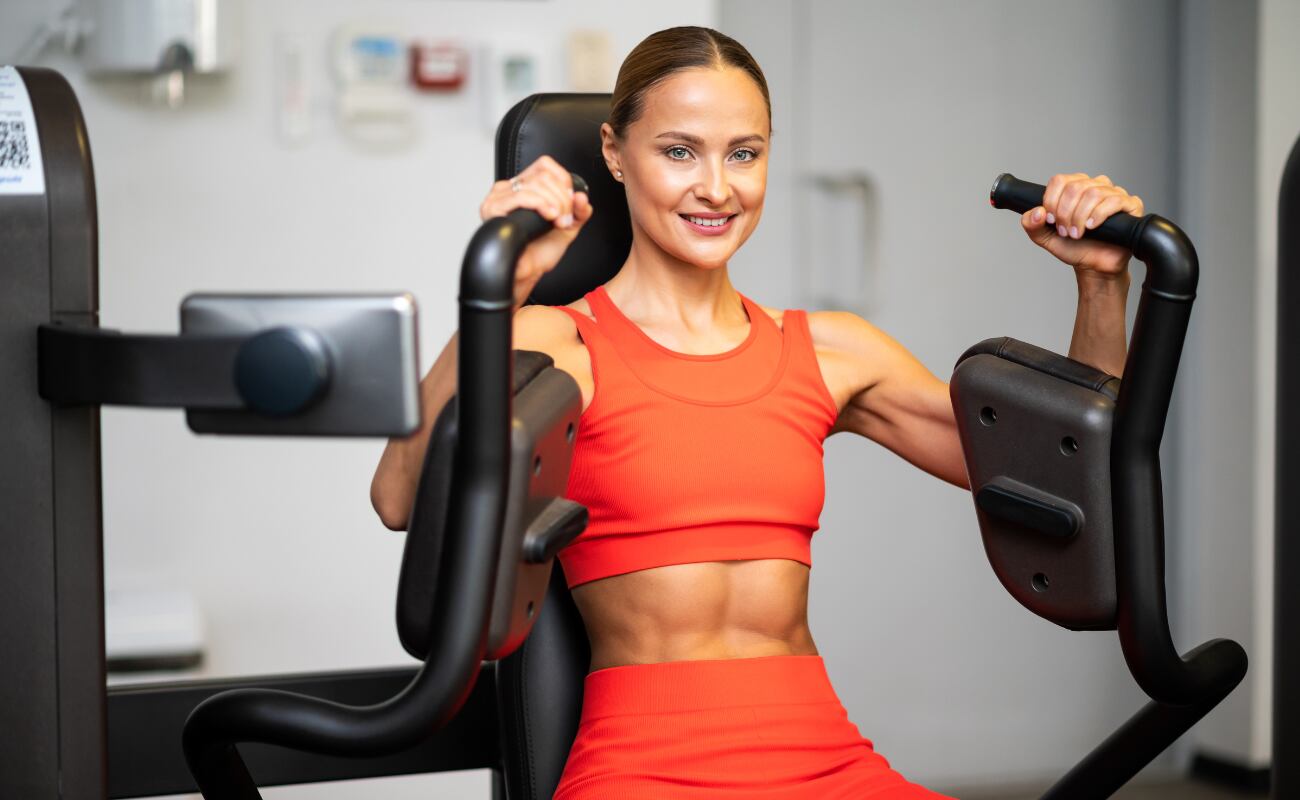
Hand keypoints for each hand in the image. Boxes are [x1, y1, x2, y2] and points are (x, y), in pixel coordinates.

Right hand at [480, 155, 593, 310]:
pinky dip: (541, 204)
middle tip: (565, 218)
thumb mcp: (567, 226)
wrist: (527, 272)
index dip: (563, 180)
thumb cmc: (540, 251)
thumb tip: (582, 196)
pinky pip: (521, 195)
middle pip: (543, 175)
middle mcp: (509, 189)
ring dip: (555, 203)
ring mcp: (498, 197)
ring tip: (558, 222)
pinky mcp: (492, 208)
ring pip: (535, 184)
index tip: (571, 203)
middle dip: (563, 197)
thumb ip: (578, 210)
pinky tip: (549, 217)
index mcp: (524, 187)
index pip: (545, 165)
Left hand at [1020, 173, 1143, 287]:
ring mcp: (1114, 193)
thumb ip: (1032, 224)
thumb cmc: (1074, 247)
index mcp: (1075, 186)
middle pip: (1075, 187)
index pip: (1060, 180)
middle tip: (1065, 231)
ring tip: (1077, 234)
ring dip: (1080, 217)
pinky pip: (1114, 200)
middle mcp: (1095, 185)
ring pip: (1093, 193)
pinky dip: (1099, 215)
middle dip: (1065, 213)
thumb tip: (1037, 212)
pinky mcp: (1130, 204)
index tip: (1050, 220)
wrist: (1094, 265)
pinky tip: (1092, 227)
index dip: (1052, 201)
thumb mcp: (1045, 238)